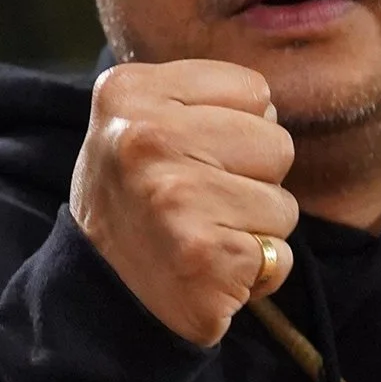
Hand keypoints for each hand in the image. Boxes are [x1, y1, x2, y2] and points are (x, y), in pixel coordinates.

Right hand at [70, 60, 297, 346]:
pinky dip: (257, 272)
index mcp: (131, 92)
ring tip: (203, 235)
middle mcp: (147, 139)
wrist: (97, 289)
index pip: (256, 92)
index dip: (237, 130)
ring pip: (283, 205)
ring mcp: (176, 198)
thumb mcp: (139, 119)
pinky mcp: (203, 256)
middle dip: (253, 179)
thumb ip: (201, 96)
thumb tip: (274, 107)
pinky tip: (212, 269)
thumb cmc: (137, 198)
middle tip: (199, 202)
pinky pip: (280, 257)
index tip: (191, 156)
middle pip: (277, 145)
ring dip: (256, 230)